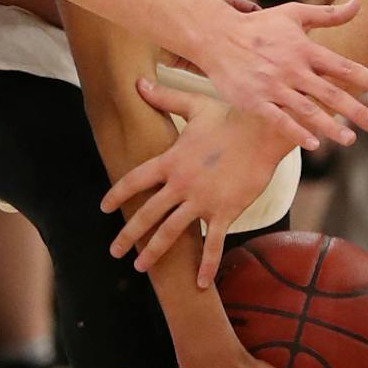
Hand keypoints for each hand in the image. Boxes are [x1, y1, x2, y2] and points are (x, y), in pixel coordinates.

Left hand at [103, 80, 290, 283]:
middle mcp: (181, 184)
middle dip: (127, 234)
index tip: (103, 208)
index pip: (134, 180)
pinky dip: (206, 266)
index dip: (116, 194)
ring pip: (171, 232)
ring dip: (154, 252)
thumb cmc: (229, 116)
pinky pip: (212, 244)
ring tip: (141, 267)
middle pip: (146, 213)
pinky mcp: (224, 212)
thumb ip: (164, 97)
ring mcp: (202, 200)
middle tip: (113, 251)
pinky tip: (200, 285)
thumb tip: (138, 82)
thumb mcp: (194, 105)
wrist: (263, 131)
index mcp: (171, 160)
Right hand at [187, 0, 367, 150]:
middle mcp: (292, 69)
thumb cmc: (259, 26)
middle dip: (357, 112)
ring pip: (308, 111)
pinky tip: (314, 144)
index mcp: (305, 49)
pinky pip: (279, 120)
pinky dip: (297, 132)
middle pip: (331, 94)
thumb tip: (359, 3)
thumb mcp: (294, 14)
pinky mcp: (255, 101)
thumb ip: (329, 14)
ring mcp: (273, 86)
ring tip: (350, 140)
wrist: (217, 37)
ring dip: (331, 127)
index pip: (344, 66)